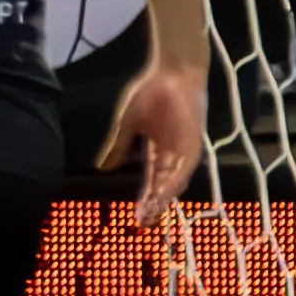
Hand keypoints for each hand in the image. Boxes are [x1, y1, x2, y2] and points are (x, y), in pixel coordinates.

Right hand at [95, 58, 206, 215]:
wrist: (171, 72)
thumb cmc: (150, 92)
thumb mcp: (126, 123)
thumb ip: (117, 147)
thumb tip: (103, 168)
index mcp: (158, 149)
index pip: (152, 179)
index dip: (144, 197)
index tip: (135, 216)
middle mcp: (173, 153)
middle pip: (164, 185)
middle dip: (154, 204)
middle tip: (144, 223)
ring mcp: (184, 149)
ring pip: (175, 181)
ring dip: (163, 198)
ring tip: (151, 215)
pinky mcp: (192, 143)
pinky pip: (183, 169)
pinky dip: (173, 183)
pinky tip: (162, 196)